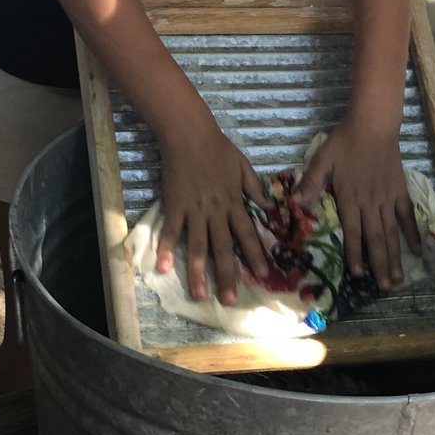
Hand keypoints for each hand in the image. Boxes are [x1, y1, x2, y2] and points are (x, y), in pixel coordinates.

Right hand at [155, 121, 270, 304]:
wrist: (189, 134)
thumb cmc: (218, 148)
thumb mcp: (243, 165)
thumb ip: (255, 188)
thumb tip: (271, 208)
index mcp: (234, 201)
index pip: (247, 233)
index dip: (255, 255)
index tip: (263, 275)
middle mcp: (215, 210)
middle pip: (223, 247)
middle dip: (228, 275)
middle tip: (230, 300)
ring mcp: (194, 210)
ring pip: (197, 246)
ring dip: (198, 272)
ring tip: (200, 295)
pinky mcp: (174, 205)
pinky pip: (171, 230)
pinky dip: (166, 249)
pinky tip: (163, 268)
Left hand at [293, 120, 418, 290]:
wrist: (373, 125)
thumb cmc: (345, 141)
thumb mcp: (322, 159)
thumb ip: (311, 181)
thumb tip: (294, 202)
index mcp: (350, 198)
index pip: (352, 232)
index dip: (355, 254)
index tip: (358, 275)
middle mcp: (370, 204)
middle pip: (376, 239)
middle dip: (380, 265)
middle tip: (384, 288)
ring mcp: (387, 199)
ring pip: (392, 233)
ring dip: (395, 257)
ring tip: (398, 279)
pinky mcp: (400, 191)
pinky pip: (407, 216)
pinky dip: (413, 234)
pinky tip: (417, 251)